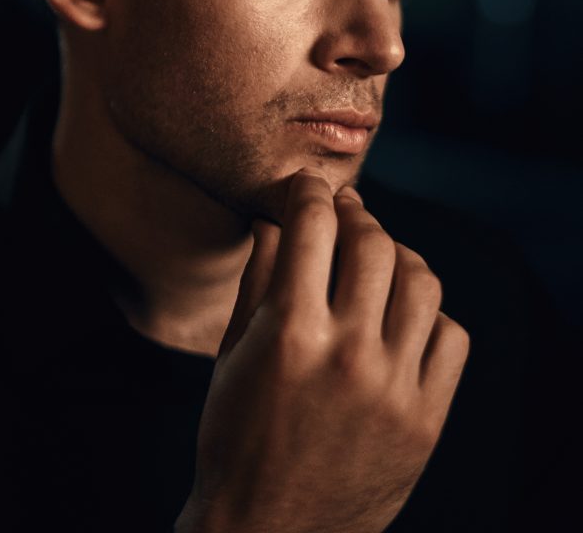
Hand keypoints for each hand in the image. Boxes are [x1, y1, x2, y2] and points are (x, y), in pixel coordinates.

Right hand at [175, 168, 469, 532]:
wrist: (271, 532)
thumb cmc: (236, 437)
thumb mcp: (232, 353)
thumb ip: (259, 277)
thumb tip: (276, 218)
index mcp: (291, 333)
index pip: (312, 225)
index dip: (310, 191)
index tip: (309, 186)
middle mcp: (349, 354)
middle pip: (373, 243)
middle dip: (355, 214)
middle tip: (346, 213)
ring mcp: (394, 388)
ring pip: (421, 281)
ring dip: (398, 255)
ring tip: (379, 258)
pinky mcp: (426, 420)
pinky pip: (450, 336)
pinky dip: (429, 314)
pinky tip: (403, 316)